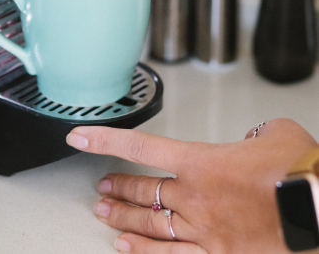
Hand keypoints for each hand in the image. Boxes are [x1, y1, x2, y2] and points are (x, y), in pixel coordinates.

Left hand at [66, 118, 317, 253]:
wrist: (318, 210)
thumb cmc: (298, 172)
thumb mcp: (275, 133)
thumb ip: (254, 135)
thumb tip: (251, 143)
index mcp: (203, 162)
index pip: (141, 147)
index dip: (105, 140)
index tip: (81, 137)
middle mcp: (195, 197)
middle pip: (143, 190)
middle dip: (118, 186)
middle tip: (101, 185)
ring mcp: (203, 229)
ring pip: (150, 224)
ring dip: (123, 217)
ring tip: (104, 213)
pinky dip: (145, 253)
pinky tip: (127, 249)